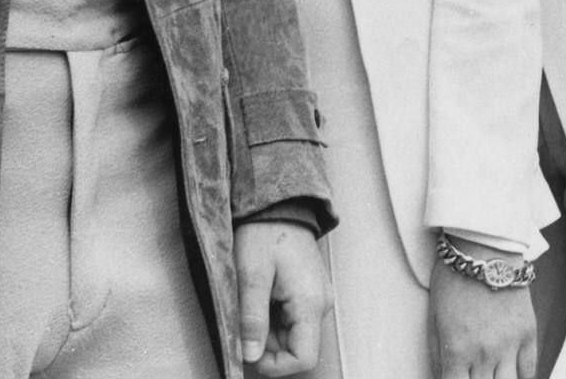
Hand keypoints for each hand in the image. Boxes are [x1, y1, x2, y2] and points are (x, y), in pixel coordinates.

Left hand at [234, 220, 332, 375]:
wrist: (278, 203)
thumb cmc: (265, 232)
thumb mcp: (251, 274)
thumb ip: (252, 318)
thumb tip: (250, 356)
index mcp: (310, 302)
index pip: (303, 358)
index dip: (274, 365)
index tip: (249, 351)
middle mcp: (320, 303)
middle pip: (296, 348)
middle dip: (267, 344)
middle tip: (245, 319)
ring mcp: (317, 297)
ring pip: (292, 335)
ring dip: (268, 330)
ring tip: (252, 301)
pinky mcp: (309, 291)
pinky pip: (292, 319)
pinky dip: (273, 317)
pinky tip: (261, 295)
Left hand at [428, 247, 536, 378]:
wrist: (484, 246)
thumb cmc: (453, 279)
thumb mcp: (434, 318)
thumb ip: (438, 356)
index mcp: (457, 350)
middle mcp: (485, 353)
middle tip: (474, 375)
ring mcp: (509, 345)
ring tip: (493, 375)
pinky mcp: (528, 333)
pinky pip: (529, 371)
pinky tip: (512, 375)